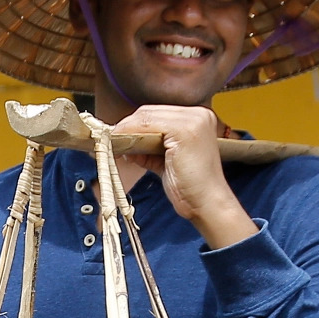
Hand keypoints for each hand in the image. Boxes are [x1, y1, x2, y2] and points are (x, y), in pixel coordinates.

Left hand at [111, 105, 257, 249]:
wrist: (207, 205)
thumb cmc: (189, 188)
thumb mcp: (165, 162)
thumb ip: (148, 149)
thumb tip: (125, 142)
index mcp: (197, 119)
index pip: (157, 113)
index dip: (134, 124)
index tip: (117, 136)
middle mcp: (198, 114)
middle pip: (150, 112)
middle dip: (127, 126)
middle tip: (111, 140)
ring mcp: (193, 120)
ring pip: (147, 117)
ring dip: (127, 130)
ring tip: (114, 145)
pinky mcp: (185, 130)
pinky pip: (148, 126)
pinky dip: (132, 135)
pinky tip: (124, 148)